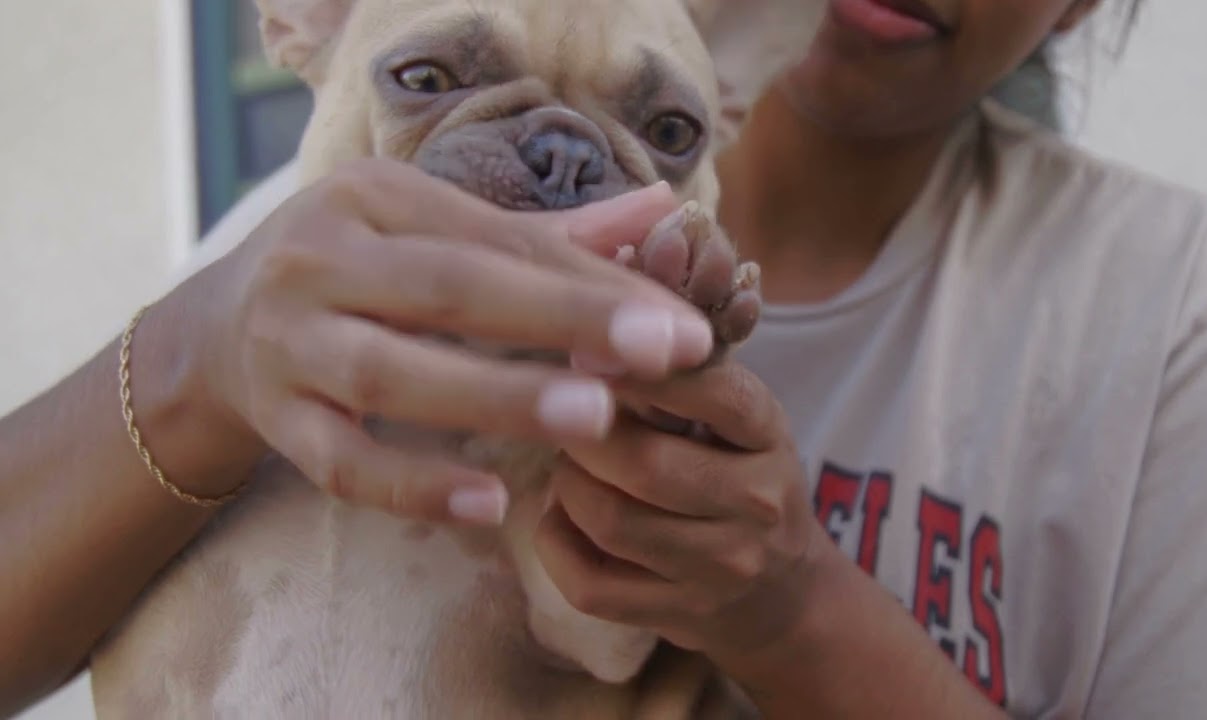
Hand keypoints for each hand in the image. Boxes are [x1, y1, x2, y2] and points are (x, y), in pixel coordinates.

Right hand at [191, 158, 716, 522]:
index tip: (681, 322)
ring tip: (593, 421)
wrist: (217, 328)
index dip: (593, 282)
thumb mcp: (431, 232)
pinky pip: (342, 463)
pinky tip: (489, 508)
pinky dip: (414, 486)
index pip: (499, 239)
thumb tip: (662, 211)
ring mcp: (287, 341)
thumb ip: (548, 235)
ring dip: (496, 398)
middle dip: (562, 320)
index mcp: (371, 196)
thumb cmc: (356, 271)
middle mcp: (318, 257)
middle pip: (450, 289)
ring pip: (392, 374)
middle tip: (661, 355)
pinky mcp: (273, 419)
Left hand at [534, 359, 826, 658]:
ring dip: (567, 485)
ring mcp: (720, 568)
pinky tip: (561, 519)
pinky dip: (556, 542)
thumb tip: (592, 343)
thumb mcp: (738, 425)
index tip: (596, 354)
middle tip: (564, 418)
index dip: (647, 372)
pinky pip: (589, 582)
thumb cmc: (740, 482)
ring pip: (610, 521)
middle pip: (644, 464)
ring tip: (568, 467)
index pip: (719, 395)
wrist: (782, 595)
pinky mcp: (680, 614)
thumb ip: (682, 382)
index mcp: (769, 437)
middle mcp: (756, 503)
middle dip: (584, 434)